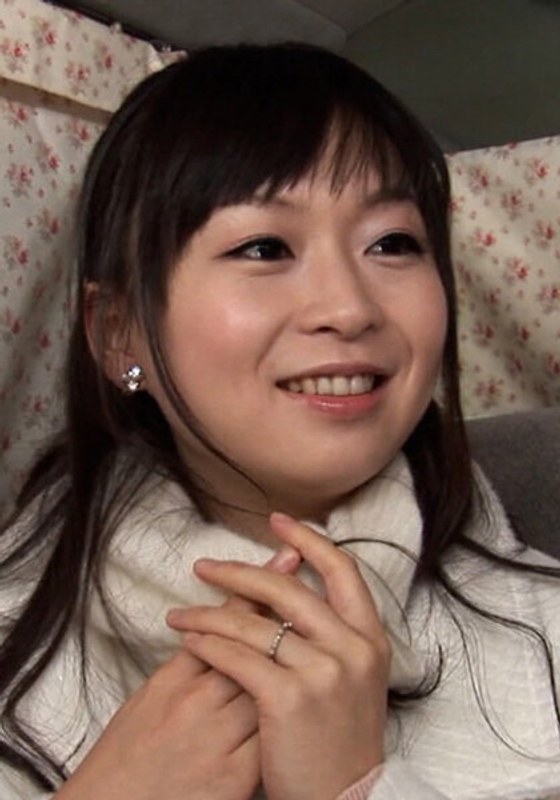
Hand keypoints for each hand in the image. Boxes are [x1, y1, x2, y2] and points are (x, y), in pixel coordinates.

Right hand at [56, 545, 301, 799]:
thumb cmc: (127, 755)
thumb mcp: (149, 697)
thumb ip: (186, 661)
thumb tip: (217, 624)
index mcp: (172, 680)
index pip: (223, 623)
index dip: (256, 588)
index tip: (285, 557)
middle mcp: (196, 704)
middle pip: (252, 646)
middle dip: (282, 609)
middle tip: (307, 576)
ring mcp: (219, 740)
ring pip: (269, 686)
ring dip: (295, 658)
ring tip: (319, 632)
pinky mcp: (236, 777)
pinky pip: (272, 735)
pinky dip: (291, 711)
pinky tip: (310, 693)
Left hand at [168, 513, 389, 799]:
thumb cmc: (340, 739)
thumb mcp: (353, 678)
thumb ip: (332, 632)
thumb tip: (291, 585)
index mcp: (370, 638)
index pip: (343, 569)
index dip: (308, 540)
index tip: (278, 522)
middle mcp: (352, 648)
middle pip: (287, 590)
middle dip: (238, 573)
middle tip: (204, 566)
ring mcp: (323, 672)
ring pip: (255, 623)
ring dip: (209, 612)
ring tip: (181, 611)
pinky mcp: (289, 698)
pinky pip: (237, 656)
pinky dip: (207, 643)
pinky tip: (189, 639)